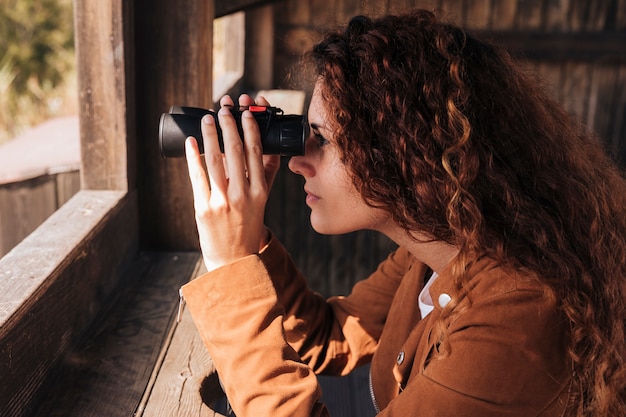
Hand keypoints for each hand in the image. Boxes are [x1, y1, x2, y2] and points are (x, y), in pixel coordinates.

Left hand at [185, 94, 279, 271]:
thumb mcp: (262, 201)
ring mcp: (222, 202)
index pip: (256, 153)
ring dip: (211, 135)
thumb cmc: (248, 227)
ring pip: (216, 160)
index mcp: (260, 192)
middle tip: (224, 108)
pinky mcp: (204, 208)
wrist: (234, 260)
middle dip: (230, 125)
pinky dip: (193, 157)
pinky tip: (191, 142)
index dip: (250, 129)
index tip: (246, 112)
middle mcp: (243, 195)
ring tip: (207, 118)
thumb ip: (262, 176)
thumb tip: (262, 146)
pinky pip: (197, 177)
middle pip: (236, 151)